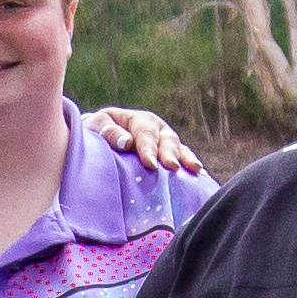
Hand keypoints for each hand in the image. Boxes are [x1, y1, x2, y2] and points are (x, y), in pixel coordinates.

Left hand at [84, 106, 206, 174]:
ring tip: (195, 170)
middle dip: (170, 154)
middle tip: (173, 168)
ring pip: (180, 148)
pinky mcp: (170, 156)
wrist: (99, 138)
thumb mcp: (96, 126)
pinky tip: (200, 177)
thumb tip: (127, 142)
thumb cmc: (96, 132)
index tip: (150, 165)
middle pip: (167, 140)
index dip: (148, 149)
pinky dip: (190, 167)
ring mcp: (166, 142)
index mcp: (139, 120)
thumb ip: (109, 132)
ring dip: (187, 159)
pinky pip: (183, 160)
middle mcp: (157, 129)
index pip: (145, 134)